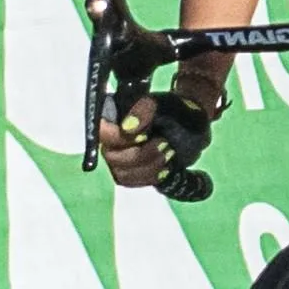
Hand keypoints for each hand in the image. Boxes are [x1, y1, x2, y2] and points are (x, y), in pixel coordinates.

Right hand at [96, 82, 221, 188]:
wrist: (186, 126)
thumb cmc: (170, 111)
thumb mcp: (160, 106)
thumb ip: (142, 111)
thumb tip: (127, 128)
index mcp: (112, 119)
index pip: (101, 132)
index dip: (120, 139)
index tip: (146, 135)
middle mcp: (109, 140)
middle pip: (111, 157)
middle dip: (141, 155)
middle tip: (165, 144)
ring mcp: (117, 158)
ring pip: (122, 174)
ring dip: (149, 168)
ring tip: (169, 154)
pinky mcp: (128, 173)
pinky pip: (131, 182)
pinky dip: (150, 177)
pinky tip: (166, 167)